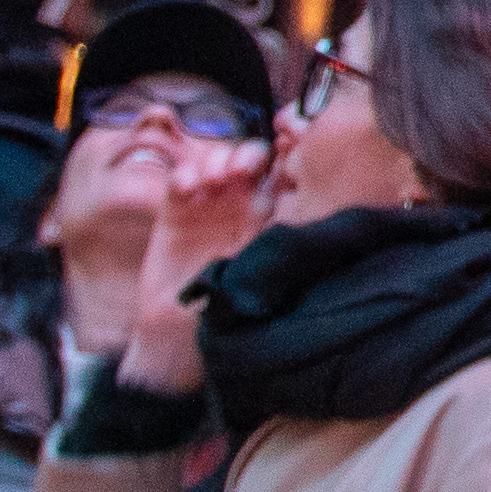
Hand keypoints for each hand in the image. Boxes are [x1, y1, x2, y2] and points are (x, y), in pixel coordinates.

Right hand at [97, 137, 273, 390]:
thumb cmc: (229, 311)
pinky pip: (181, 181)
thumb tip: (315, 228)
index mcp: (270, 218)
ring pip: (216, 162)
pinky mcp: (174, 213)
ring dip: (217, 160)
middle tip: (242, 171)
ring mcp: (207, 207)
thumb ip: (281, 248)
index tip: (282, 157)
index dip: (283, 158)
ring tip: (215, 178)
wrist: (179, 335)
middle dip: (248, 156)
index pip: (282, 175)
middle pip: (251, 160)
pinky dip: (185, 175)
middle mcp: (240, 207)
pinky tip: (188, 187)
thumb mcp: (263, 276)